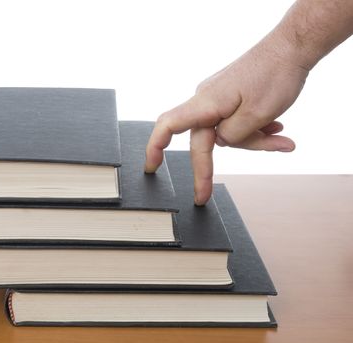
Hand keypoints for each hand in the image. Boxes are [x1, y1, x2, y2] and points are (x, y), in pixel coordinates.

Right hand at [145, 34, 308, 204]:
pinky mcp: (231, 96)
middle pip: (204, 140)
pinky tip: (274, 129)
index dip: (155, 147)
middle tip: (206, 193)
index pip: (169, 126)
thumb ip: (232, 136)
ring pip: (225, 132)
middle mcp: (206, 99)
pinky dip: (254, 130)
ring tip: (280, 140)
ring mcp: (218, 97)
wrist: (292, 47)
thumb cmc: (275, 75)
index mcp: (206, 103)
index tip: (151, 167)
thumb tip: (222, 142)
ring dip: (252, 141)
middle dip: (215, 164)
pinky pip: (235, 121)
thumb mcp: (257, 115)